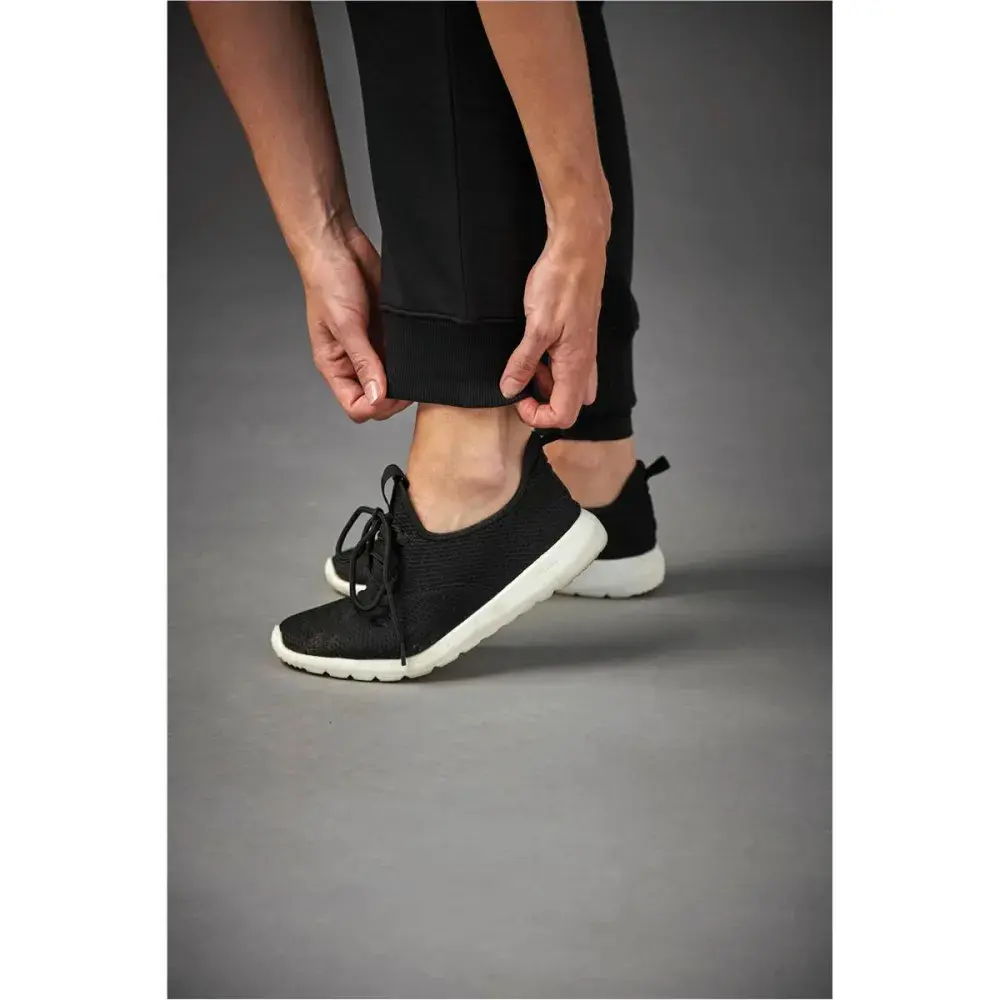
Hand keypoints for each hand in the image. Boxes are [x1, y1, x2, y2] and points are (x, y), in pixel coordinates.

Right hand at [301, 226, 410, 422]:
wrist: (339, 246)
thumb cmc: (328, 281)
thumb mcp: (346, 326)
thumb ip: (364, 362)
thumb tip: (377, 397)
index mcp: (334, 366)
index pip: (356, 406)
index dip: (377, 406)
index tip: (394, 393)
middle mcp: (353, 361)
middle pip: (377, 399)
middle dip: (395, 397)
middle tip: (410, 380)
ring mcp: (371, 348)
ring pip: (393, 380)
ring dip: (405, 377)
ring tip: (414, 363)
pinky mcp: (386, 333)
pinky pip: (402, 356)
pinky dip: (411, 358)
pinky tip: (416, 349)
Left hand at [499, 223, 606, 428]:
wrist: (577, 251)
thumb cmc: (561, 283)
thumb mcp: (535, 326)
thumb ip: (523, 362)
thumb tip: (510, 389)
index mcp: (576, 365)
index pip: (564, 415)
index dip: (538, 416)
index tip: (518, 399)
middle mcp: (584, 363)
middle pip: (568, 405)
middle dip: (542, 403)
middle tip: (521, 383)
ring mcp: (584, 351)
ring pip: (568, 386)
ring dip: (545, 384)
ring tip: (525, 362)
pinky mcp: (579, 338)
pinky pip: (567, 366)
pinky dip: (550, 367)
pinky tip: (536, 348)